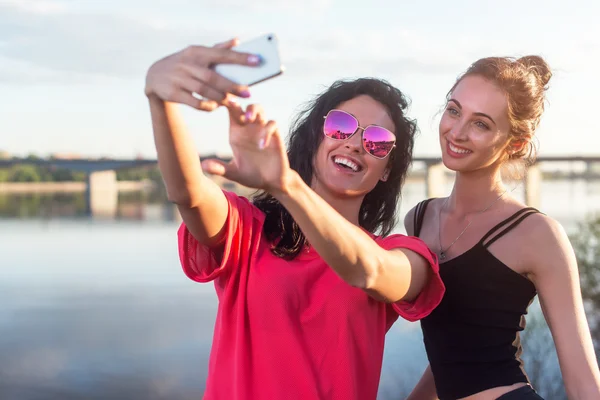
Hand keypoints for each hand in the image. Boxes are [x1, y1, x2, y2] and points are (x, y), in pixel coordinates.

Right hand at [144, 38, 260, 110]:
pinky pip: (195, 102)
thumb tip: (238, 41)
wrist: (154, 76)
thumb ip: (218, 48)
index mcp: (196, 52)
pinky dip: (207, 106)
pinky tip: (216, 107)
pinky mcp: (174, 93)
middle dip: (232, 86)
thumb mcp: (196, 53)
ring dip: (221, 98)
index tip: (257, 61)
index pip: (221, 54)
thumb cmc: (183, 64)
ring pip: (205, 90)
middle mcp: (187, 64)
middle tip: (248, 93)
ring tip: (234, 102)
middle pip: (213, 76)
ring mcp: (179, 79)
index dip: (240, 57)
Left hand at [201, 103, 292, 193]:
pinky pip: (272, 125)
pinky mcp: (275, 137)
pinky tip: (261, 146)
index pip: (230, 111)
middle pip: (243, 105)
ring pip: (259, 109)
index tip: (215, 101)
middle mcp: (249, 128)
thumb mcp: (233, 173)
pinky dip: (266, 132)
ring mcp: (262, 131)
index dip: (224, 102)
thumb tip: (202, 165)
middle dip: (238, 101)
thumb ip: (219, 168)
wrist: (272, 183)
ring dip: (253, 110)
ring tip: (248, 119)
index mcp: (237, 132)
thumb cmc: (252, 175)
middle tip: (231, 103)